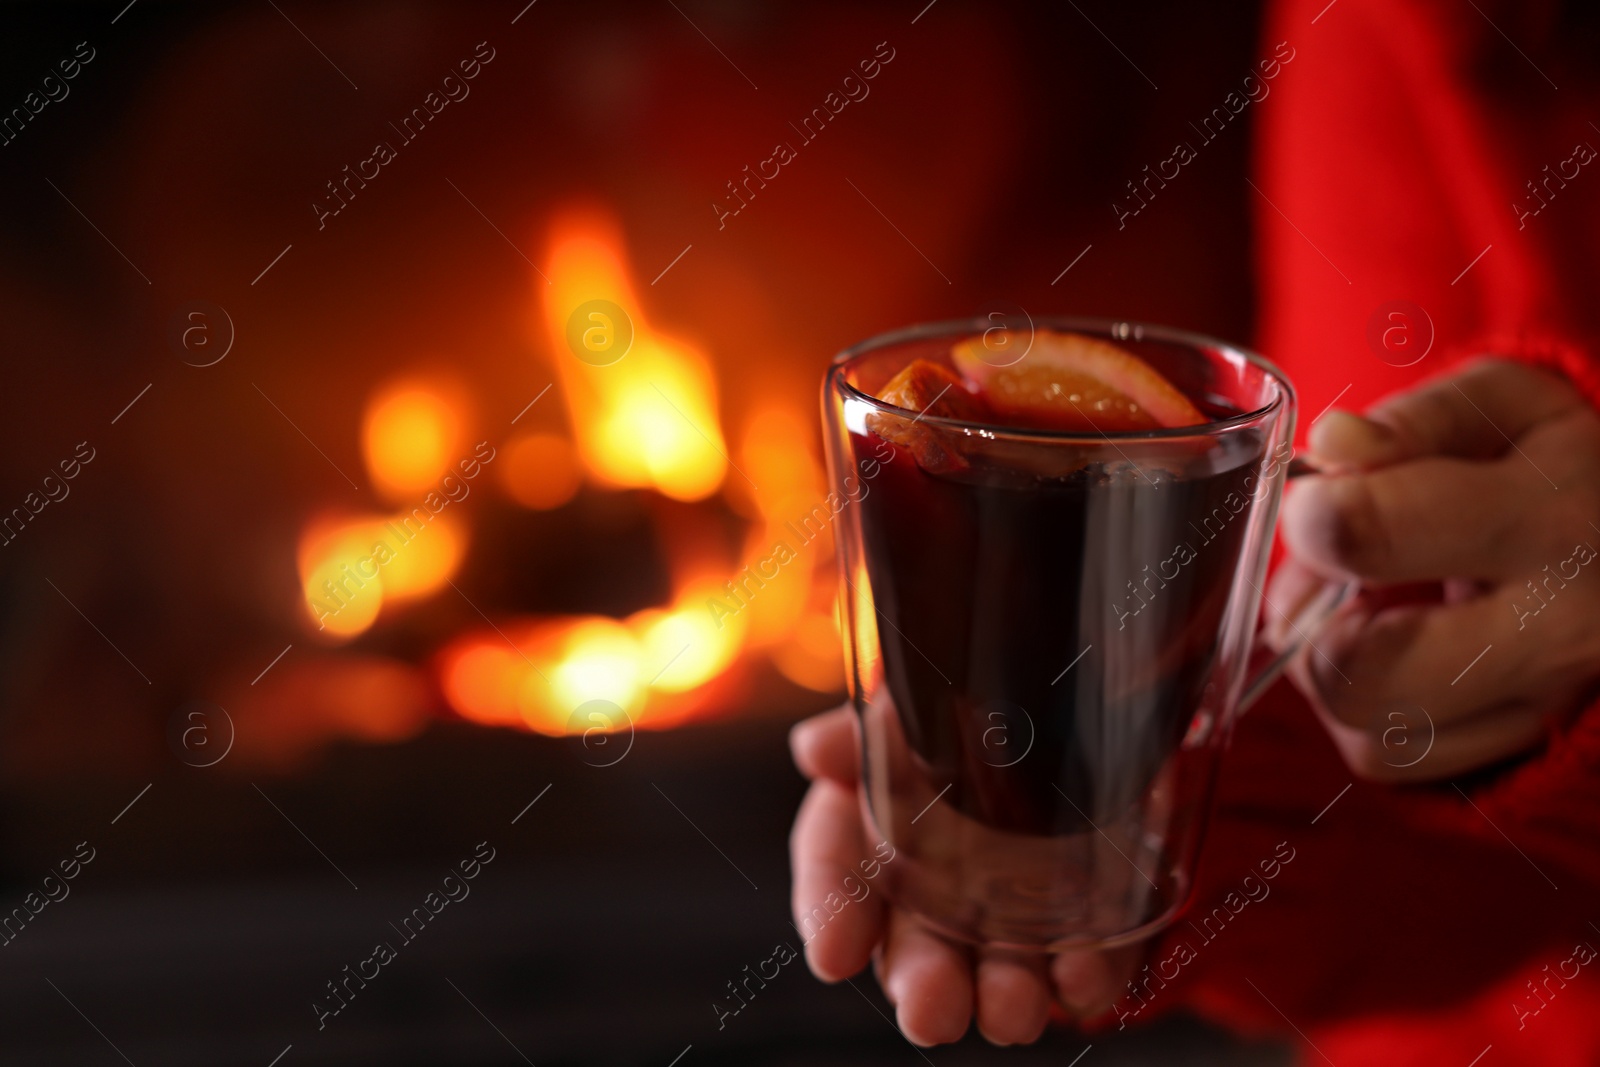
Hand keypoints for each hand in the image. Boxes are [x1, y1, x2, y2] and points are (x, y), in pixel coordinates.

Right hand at [789, 705, 1140, 1045]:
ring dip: (1000, 997)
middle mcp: (936, 878)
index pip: (835, 868)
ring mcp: (1012, 909)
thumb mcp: (925, 699)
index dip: (829, 912)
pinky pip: (1082, 961)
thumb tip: (811, 751)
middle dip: (921, 982)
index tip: (832, 956)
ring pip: (994, 969)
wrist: (1094, 699)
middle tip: (930, 1012)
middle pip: (913, 941)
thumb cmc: (984, 699)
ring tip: (1012, 1012)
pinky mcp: (1086, 925)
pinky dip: (1084, 978)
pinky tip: (1082, 979)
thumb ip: (869, 728)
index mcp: (876, 814)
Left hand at [1268, 358, 1599, 780]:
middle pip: (1354, 668)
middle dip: (1313, 616)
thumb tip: (1332, 444)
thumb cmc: (1558, 465)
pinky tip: (1398, 648)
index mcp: (1552, 521)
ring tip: (1371, 603)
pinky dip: (1360, 708)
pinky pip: (1383, 754)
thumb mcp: (1506, 407)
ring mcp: (1541, 708)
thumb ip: (1414, 421)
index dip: (1311, 514)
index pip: (1370, 534)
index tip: (1321, 498)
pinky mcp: (1512, 753)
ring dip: (1330, 662)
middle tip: (1339, 568)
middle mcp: (1557, 632)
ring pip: (1362, 725)